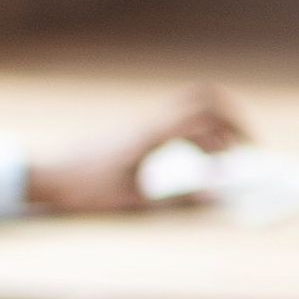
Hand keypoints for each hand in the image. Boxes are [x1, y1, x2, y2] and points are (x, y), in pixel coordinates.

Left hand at [28, 87, 245, 214]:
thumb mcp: (136, 201)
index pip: (204, 116)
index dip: (233, 129)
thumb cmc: (87, 190)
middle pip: (202, 97)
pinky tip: (198, 159)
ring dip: (213, 128)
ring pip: (190, 108)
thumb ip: (180, 200)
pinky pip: (176, 120)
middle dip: (231, 115)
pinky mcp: (137, 128)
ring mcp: (142, 122)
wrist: (50, 176)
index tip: (248, 153)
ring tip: (221, 160)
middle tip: (246, 142)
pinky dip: (196, 134)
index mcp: (150, 135)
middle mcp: (148, 121)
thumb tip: (217, 199)